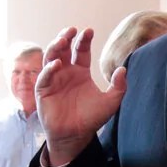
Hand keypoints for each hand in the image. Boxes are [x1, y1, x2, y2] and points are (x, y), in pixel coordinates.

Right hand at [36, 27, 126, 165]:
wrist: (77, 136)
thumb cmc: (91, 119)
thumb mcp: (110, 102)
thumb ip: (119, 86)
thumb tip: (123, 69)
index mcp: (80, 72)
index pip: (81, 51)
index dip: (84, 40)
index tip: (89, 30)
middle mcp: (66, 73)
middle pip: (63, 49)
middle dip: (65, 37)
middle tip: (71, 30)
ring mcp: (53, 81)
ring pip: (50, 58)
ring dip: (54, 48)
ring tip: (62, 40)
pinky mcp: (44, 91)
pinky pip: (44, 77)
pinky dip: (49, 69)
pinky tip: (58, 64)